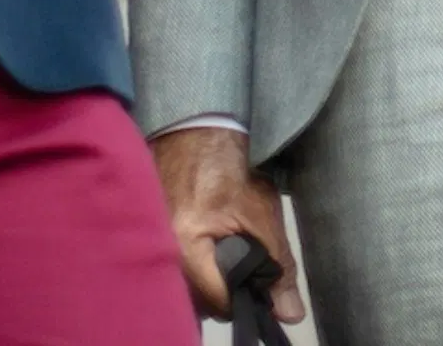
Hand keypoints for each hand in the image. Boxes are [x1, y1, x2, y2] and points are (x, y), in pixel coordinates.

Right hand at [153, 124, 303, 324]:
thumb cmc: (228, 167)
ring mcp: (152, 243)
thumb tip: (291, 313)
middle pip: (198, 299)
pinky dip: (194, 264)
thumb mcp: (261, 214)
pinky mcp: (151, 235)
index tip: (260, 285)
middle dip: (224, 290)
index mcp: (185, 248)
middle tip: (246, 268)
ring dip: (208, 278)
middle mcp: (160, 251)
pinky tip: (209, 247)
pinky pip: (175, 266)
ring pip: (186, 285)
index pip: (218, 302)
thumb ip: (279, 264)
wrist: (195, 130)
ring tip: (228, 256)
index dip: (245, 299)